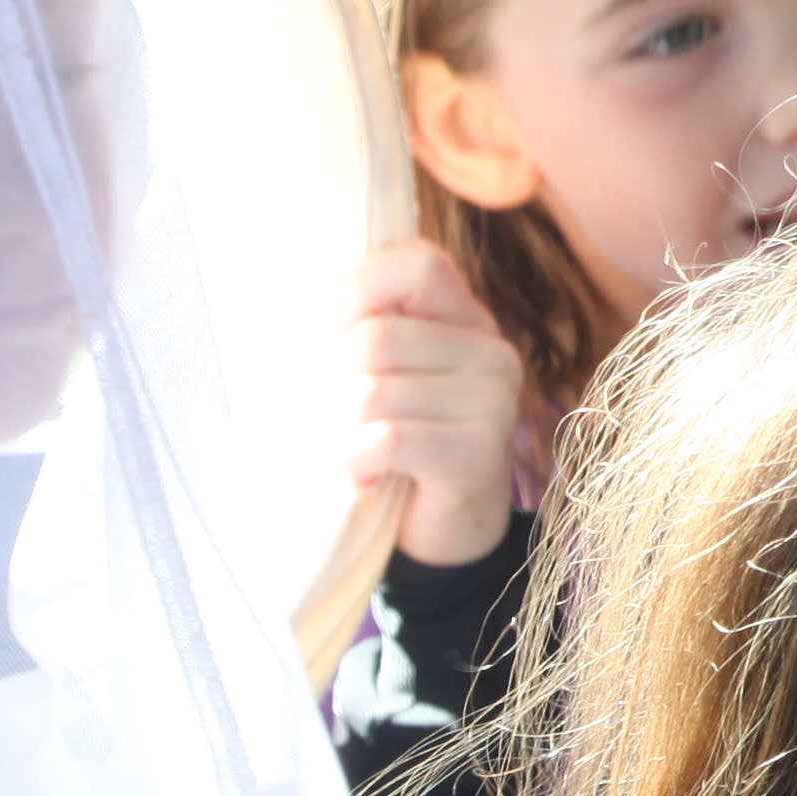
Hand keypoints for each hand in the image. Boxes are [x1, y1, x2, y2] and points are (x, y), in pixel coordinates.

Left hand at [352, 237, 530, 568]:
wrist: (439, 532)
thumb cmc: (397, 445)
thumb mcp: (383, 376)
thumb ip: (361, 331)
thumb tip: (302, 311)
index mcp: (466, 319)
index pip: (417, 263)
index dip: (359, 293)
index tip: (333, 339)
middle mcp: (491, 351)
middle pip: (375, 338)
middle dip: (335, 386)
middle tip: (339, 421)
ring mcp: (494, 401)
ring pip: (374, 393)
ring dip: (342, 433)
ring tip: (355, 453)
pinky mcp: (480, 453)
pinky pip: (388, 439)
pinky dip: (356, 463)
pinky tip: (364, 477)